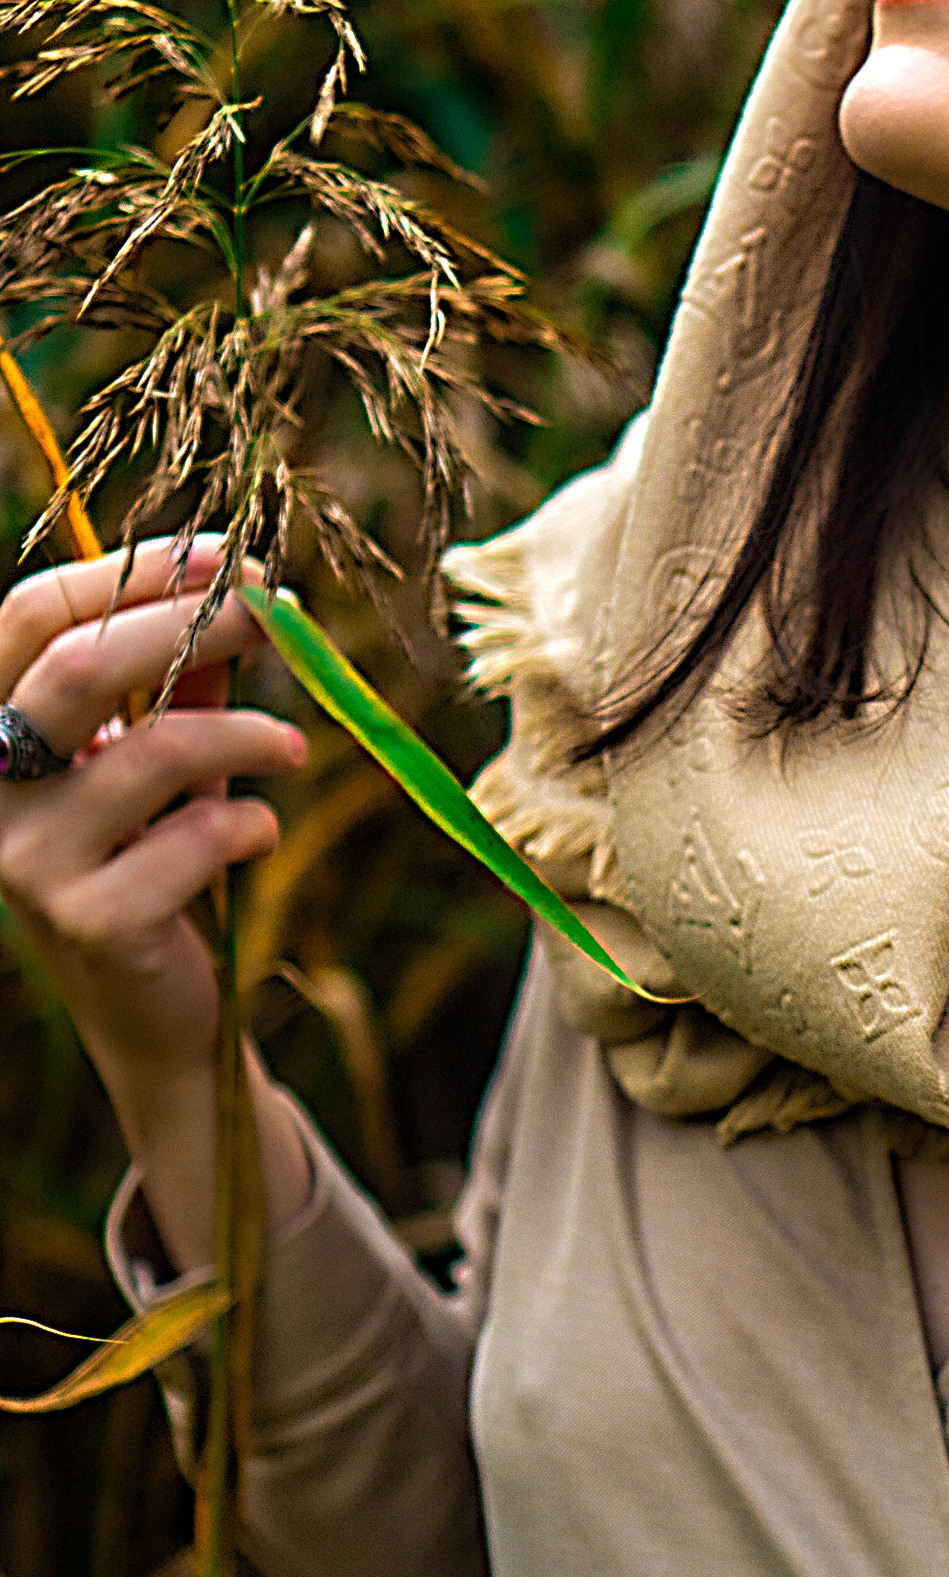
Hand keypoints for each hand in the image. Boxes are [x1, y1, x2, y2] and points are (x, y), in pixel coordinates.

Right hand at [0, 539, 311, 1268]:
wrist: (161, 1018)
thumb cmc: (159, 865)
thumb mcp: (163, 763)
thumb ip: (185, 681)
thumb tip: (250, 585)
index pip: (30, 613)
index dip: (135, 572)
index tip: (234, 558)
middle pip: (76, 664)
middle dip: (191, 624)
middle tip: (278, 615)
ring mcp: (27, 860)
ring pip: (154, 747)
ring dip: (248, 734)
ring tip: (293, 748)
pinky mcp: (89, 920)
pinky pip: (194, 837)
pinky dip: (249, 823)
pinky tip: (258, 834)